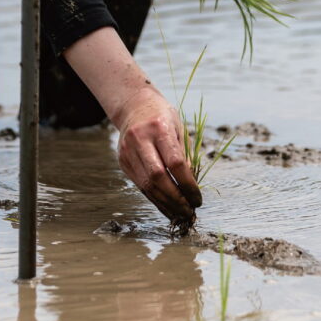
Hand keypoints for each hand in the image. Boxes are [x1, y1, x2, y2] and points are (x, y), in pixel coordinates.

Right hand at [116, 87, 202, 222]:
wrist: (134, 106)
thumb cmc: (162, 116)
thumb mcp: (178, 127)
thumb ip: (184, 154)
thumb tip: (191, 185)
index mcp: (159, 128)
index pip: (175, 163)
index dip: (188, 184)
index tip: (198, 198)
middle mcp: (140, 139)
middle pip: (158, 177)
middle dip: (176, 198)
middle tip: (189, 211)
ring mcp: (128, 151)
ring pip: (147, 185)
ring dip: (165, 204)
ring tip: (180, 214)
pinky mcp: (122, 161)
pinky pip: (140, 185)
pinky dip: (155, 199)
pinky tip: (166, 207)